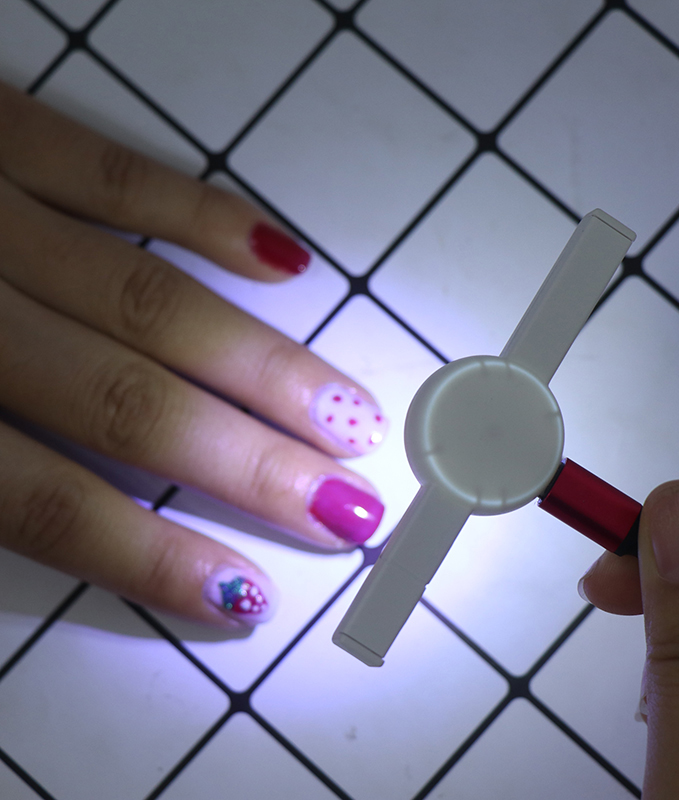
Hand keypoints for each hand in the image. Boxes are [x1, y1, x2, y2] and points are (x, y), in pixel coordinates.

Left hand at [0, 81, 386, 628]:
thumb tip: (35, 526)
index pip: (38, 501)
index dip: (150, 556)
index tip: (244, 593)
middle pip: (124, 405)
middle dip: (248, 466)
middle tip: (344, 509)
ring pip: (146, 301)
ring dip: (261, 368)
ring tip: (347, 415)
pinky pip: (116, 173)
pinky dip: (208, 218)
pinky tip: (286, 263)